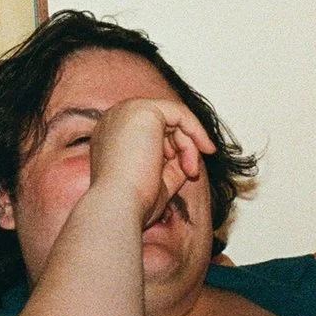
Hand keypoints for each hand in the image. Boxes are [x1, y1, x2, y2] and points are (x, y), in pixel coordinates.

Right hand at [86, 98, 214, 228]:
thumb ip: (171, 163)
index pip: (148, 132)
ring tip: (191, 171)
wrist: (118, 206)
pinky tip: (204, 149)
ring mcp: (126, 111)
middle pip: (161, 123)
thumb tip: (190, 154)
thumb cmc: (131, 201)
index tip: (188, 170)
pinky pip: (179, 113)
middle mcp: (114, 119)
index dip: (172, 148)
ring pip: (172, 118)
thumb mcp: (156, 179)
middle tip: (192, 172)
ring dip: (189, 145)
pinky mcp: (143, 109)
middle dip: (183, 146)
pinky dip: (195, 130)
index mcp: (110, 136)